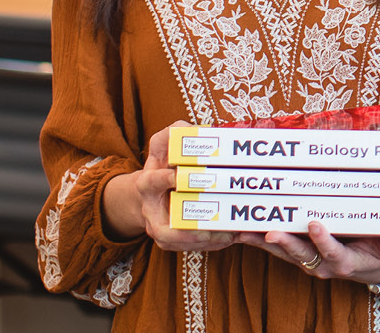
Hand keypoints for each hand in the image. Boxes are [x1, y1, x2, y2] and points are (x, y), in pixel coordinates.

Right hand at [99, 121, 240, 251]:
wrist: (151, 190)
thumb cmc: (163, 161)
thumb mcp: (164, 142)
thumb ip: (176, 132)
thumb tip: (194, 131)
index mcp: (147, 183)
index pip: (151, 183)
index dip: (164, 180)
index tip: (178, 176)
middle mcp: (150, 211)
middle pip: (164, 231)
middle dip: (191, 232)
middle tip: (215, 227)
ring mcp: (159, 228)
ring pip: (181, 243)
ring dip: (207, 241)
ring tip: (232, 234)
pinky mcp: (171, 241)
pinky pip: (191, 247)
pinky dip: (213, 244)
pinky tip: (233, 236)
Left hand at [244, 226, 379, 285]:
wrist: (372, 270)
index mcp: (345, 262)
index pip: (332, 251)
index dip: (323, 239)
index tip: (314, 224)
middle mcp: (324, 266)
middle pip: (302, 254)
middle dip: (285, 243)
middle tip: (270, 233)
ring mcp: (311, 263)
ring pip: (286, 253)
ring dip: (266, 244)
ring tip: (246, 232)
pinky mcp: (303, 258)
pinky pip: (281, 251)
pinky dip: (263, 243)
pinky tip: (247, 234)